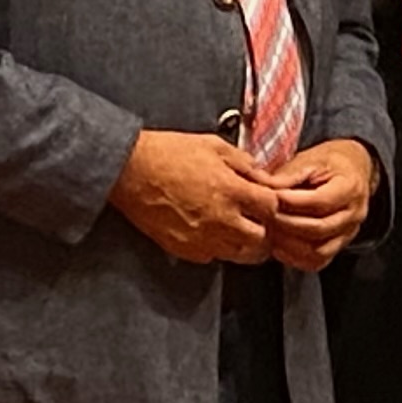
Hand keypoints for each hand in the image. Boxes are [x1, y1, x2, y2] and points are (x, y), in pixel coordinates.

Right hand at [110, 129, 277, 264]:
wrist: (130, 169)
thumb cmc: (167, 153)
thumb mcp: (213, 145)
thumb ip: (243, 162)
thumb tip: (261, 175)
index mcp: (232, 190)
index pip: (271, 208)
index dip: (271, 204)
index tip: (264, 201)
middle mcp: (221, 219)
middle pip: (261, 239)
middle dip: (264, 230)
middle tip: (256, 221)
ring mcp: (202, 238)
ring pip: (240, 255)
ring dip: (244, 243)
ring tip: (238, 230)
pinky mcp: (184, 248)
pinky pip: (212, 257)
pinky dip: (217, 248)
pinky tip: (212, 233)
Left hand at [259, 138, 376, 271]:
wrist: (352, 170)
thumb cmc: (329, 163)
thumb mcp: (310, 159)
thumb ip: (289, 174)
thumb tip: (265, 186)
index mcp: (350, 187)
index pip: (320, 201)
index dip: (291, 202)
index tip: (269, 197)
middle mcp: (353, 214)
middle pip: (319, 228)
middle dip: (286, 223)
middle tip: (263, 215)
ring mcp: (348, 233)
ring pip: (318, 250)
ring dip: (289, 244)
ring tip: (269, 230)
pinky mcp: (339, 246)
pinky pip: (318, 261)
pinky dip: (295, 258)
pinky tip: (279, 245)